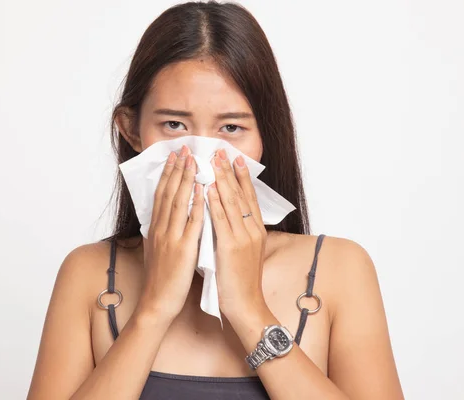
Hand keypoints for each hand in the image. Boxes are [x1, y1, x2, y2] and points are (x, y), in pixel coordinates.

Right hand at [138, 145, 203, 322]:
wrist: (157, 302)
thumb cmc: (160, 278)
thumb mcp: (157, 250)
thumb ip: (162, 232)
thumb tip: (166, 217)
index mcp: (156, 228)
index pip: (162, 195)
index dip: (168, 174)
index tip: (175, 157)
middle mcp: (161, 229)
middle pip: (169, 193)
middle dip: (177, 169)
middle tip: (184, 149)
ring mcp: (171, 238)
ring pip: (179, 202)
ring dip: (186, 179)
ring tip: (193, 160)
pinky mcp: (183, 249)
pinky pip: (192, 223)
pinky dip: (197, 204)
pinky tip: (203, 190)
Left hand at [207, 148, 268, 322]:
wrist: (246, 305)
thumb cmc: (241, 281)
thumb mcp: (246, 252)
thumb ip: (239, 233)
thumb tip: (231, 217)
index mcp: (256, 231)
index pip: (249, 197)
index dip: (242, 176)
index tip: (235, 158)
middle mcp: (252, 231)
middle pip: (241, 194)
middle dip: (229, 171)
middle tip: (221, 151)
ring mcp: (242, 238)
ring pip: (231, 203)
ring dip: (221, 180)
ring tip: (213, 162)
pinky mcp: (230, 248)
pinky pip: (220, 220)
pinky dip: (214, 203)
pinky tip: (207, 189)